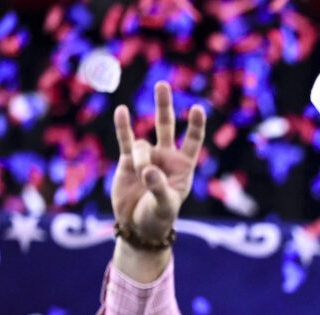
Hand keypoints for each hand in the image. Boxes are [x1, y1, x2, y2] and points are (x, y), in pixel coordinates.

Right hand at [111, 81, 205, 239]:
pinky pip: (125, 140)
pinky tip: (122, 111)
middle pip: (165, 125)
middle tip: (163, 84)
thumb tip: (148, 170)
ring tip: (141, 177)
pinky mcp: (127, 161)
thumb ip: (158, 188)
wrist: (137, 226)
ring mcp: (147, 156)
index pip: (193, 141)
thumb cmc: (158, 217)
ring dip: (141, 160)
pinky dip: (123, 126)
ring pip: (142, 145)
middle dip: (164, 105)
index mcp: (183, 166)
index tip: (197, 108)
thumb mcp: (164, 205)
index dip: (195, 125)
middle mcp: (166, 157)